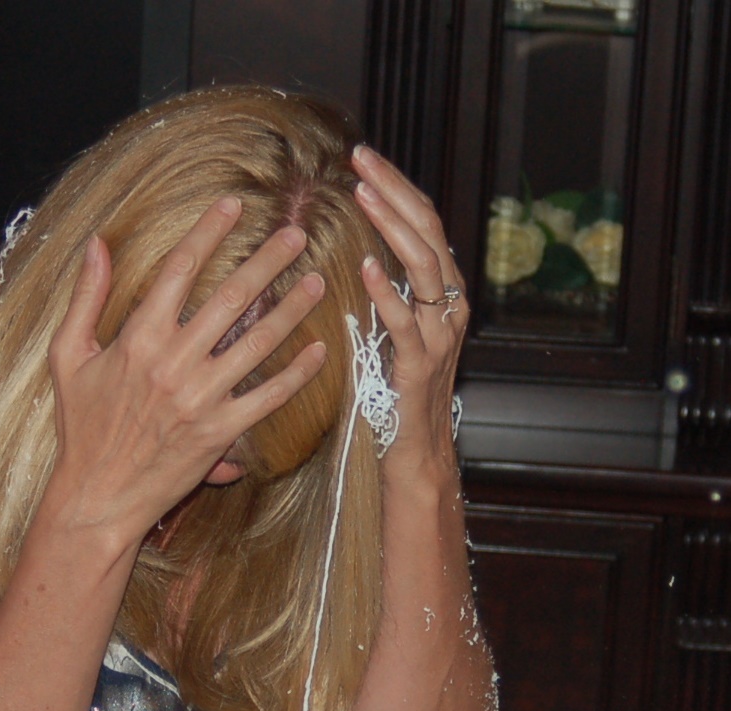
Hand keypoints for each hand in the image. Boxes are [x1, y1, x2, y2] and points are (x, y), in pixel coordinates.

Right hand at [46, 196, 327, 545]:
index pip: (180, 269)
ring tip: (316, 282)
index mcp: (138, 338)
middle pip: (231, 297)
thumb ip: (85, 298)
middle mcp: (173, 362)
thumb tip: (98, 244)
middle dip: (268, 260)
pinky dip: (297, 373)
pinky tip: (320, 351)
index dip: (210, 231)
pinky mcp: (219, 432)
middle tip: (297, 234)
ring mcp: (200, 398)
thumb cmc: (81, 428)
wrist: (97, 496)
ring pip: (258, 342)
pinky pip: (267, 397)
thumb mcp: (67, 357)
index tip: (235, 205)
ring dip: (293, 309)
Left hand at [351, 146, 468, 478]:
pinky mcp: (421, 364)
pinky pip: (406, 321)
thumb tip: (363, 253)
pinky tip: (366, 267)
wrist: (417, 450)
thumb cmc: (397, 392)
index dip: (398, 188)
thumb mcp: (394, 331)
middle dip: (394, 190)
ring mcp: (440, 334)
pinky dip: (387, 291)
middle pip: (428, 231)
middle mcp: (450, 305)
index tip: (365, 159)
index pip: (425, 224)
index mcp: (444, 292)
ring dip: (392, 226)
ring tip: (363, 195)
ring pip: (425, 266)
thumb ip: (390, 293)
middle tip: (360, 159)